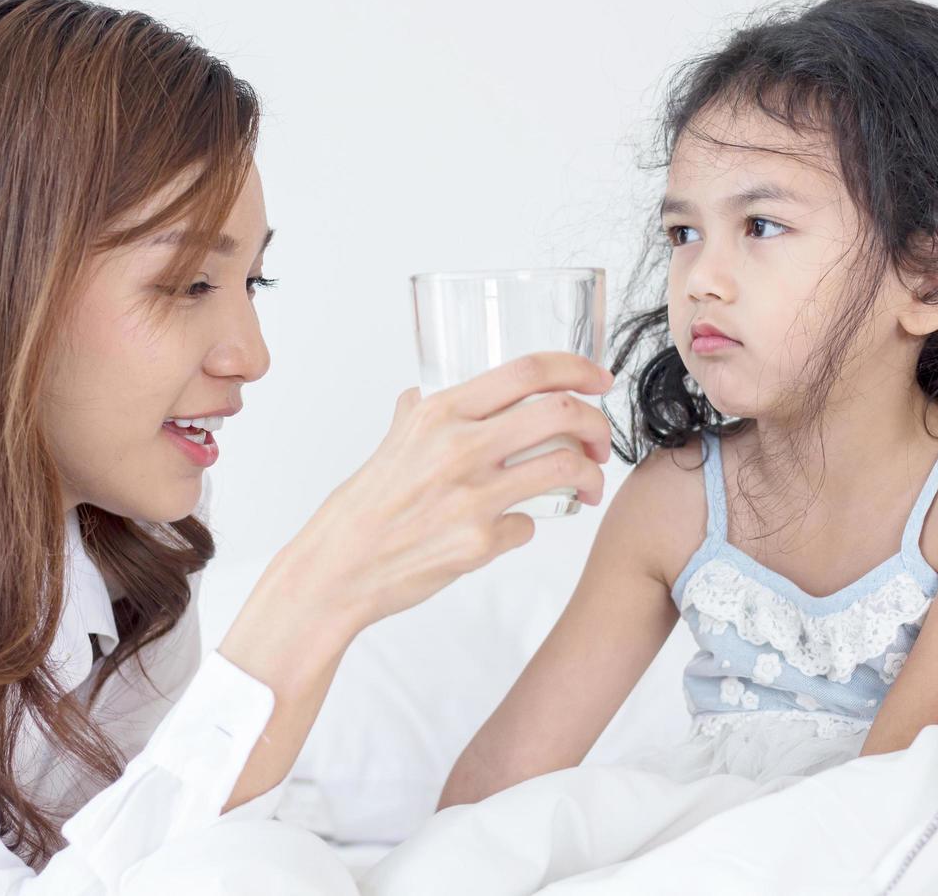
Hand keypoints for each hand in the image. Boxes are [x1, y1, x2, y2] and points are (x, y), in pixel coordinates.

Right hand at [279, 351, 613, 631]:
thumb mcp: (388, 444)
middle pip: (562, 412)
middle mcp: (459, 446)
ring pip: (565, 467)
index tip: (601, 380)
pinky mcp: (479, 542)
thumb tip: (420, 395)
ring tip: (587, 487)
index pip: (528, 370)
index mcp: (439, 412)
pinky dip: (531, 525)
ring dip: (590, 476)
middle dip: (598, 425)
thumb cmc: (361, 508)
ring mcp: (472, 496)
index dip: (578, 369)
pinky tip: (515, 529)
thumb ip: (413, 416)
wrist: (336, 569)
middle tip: (601, 443)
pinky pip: (530, 526)